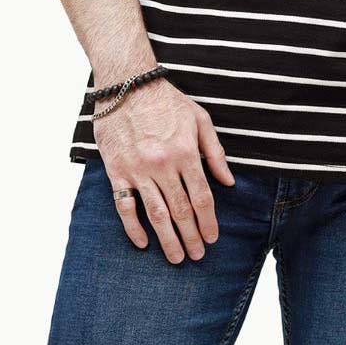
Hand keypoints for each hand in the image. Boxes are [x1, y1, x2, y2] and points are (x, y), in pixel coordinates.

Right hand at [93, 77, 234, 262]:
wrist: (128, 86)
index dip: (208, 221)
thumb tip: (228, 181)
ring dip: (167, 240)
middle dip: (191, 236)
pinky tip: (143, 243)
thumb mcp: (200, 120)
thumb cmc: (168, 102)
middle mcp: (162, 165)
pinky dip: (133, 228)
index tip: (213, 238)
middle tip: (198, 256)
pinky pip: (125, 207)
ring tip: (177, 258)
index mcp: (185, 152)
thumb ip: (215, 152)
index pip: (201, 196)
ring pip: (155, 214)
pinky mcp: (117, 172)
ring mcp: (138, 170)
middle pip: (181, 210)